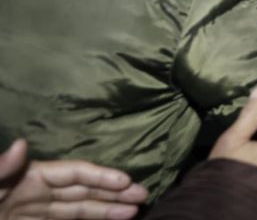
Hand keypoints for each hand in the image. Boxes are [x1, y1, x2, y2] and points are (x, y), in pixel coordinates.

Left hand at [0, 140, 147, 219]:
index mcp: (29, 177)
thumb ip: (2, 169)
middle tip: (144, 194)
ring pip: (79, 209)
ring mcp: (35, 213)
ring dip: (107, 209)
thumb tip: (22, 143)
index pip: (75, 173)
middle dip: (114, 192)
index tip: (127, 181)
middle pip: (83, 190)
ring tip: (134, 210)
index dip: (101, 176)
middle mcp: (38, 193)